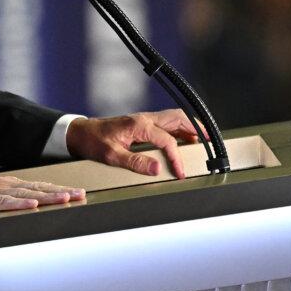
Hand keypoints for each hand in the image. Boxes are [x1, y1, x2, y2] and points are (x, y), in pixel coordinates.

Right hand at [0, 173, 84, 222]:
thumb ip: (6, 205)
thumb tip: (25, 211)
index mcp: (7, 186)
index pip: (38, 188)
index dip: (58, 190)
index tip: (77, 193)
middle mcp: (4, 185)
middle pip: (37, 189)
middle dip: (60, 192)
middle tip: (80, 195)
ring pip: (24, 194)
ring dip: (46, 196)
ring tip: (65, 199)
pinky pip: (3, 202)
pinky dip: (19, 204)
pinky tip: (32, 205)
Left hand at [65, 110, 201, 178]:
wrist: (80, 133)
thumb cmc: (93, 142)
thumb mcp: (111, 156)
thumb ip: (135, 162)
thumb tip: (156, 168)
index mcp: (138, 126)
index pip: (166, 140)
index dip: (176, 157)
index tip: (181, 172)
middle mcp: (143, 119)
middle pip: (177, 118)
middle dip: (195, 128)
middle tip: (210, 140)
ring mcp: (143, 120)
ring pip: (173, 118)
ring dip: (189, 127)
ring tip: (202, 139)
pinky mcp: (141, 124)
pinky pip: (165, 123)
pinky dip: (179, 128)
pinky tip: (183, 138)